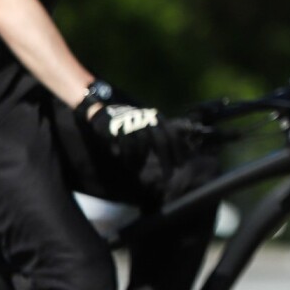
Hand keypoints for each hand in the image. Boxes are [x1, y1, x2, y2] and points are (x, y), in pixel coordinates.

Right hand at [78, 100, 209, 168]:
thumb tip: (185, 147)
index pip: (171, 135)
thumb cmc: (132, 124)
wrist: (104, 113)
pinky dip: (128, 157)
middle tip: (168, 176)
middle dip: (166, 160)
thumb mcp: (150, 125)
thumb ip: (164, 134)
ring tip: (136, 168)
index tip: (181, 165)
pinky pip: (126, 145)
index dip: (177, 150)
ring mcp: (131, 122)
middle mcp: (146, 118)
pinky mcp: (116, 127)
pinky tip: (127, 163)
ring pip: (142, 145)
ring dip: (141, 160)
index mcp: (156, 118)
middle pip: (160, 141)